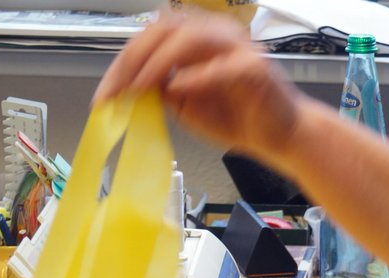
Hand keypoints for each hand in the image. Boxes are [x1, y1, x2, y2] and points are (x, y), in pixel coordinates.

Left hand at [93, 10, 305, 158]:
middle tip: (116, 90)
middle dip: (134, 59)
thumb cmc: (240, 119)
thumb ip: (160, 90)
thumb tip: (128, 85)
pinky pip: (220, 67)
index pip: (153, 36)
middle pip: (166, 28)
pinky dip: (195, 77)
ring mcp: (239, 48)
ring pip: (191, 37)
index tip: (106, 93)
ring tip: (139, 89)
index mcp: (201, 38)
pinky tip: (177, 89)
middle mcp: (219, 34)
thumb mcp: (185, 105)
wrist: (282, 138)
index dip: (124, 62)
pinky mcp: (255, 68)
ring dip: (158, 62)